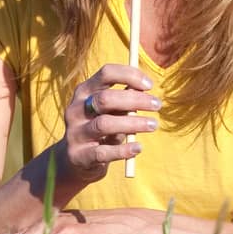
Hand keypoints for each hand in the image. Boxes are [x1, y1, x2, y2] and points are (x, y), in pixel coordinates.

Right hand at [59, 63, 158, 183]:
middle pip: (105, 99)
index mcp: (84, 91)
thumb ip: (124, 98)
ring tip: (153, 125)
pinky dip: (123, 150)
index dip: (129, 75)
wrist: (77, 160)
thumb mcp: (111, 110)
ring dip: (133, 123)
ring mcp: (75, 133)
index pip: (105, 73)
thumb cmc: (101, 127)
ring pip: (104, 124)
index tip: (149, 85)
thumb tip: (145, 88)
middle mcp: (76, 110)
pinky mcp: (79, 156)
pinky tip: (138, 148)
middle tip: (157, 105)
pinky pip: (103, 152)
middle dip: (136, 100)